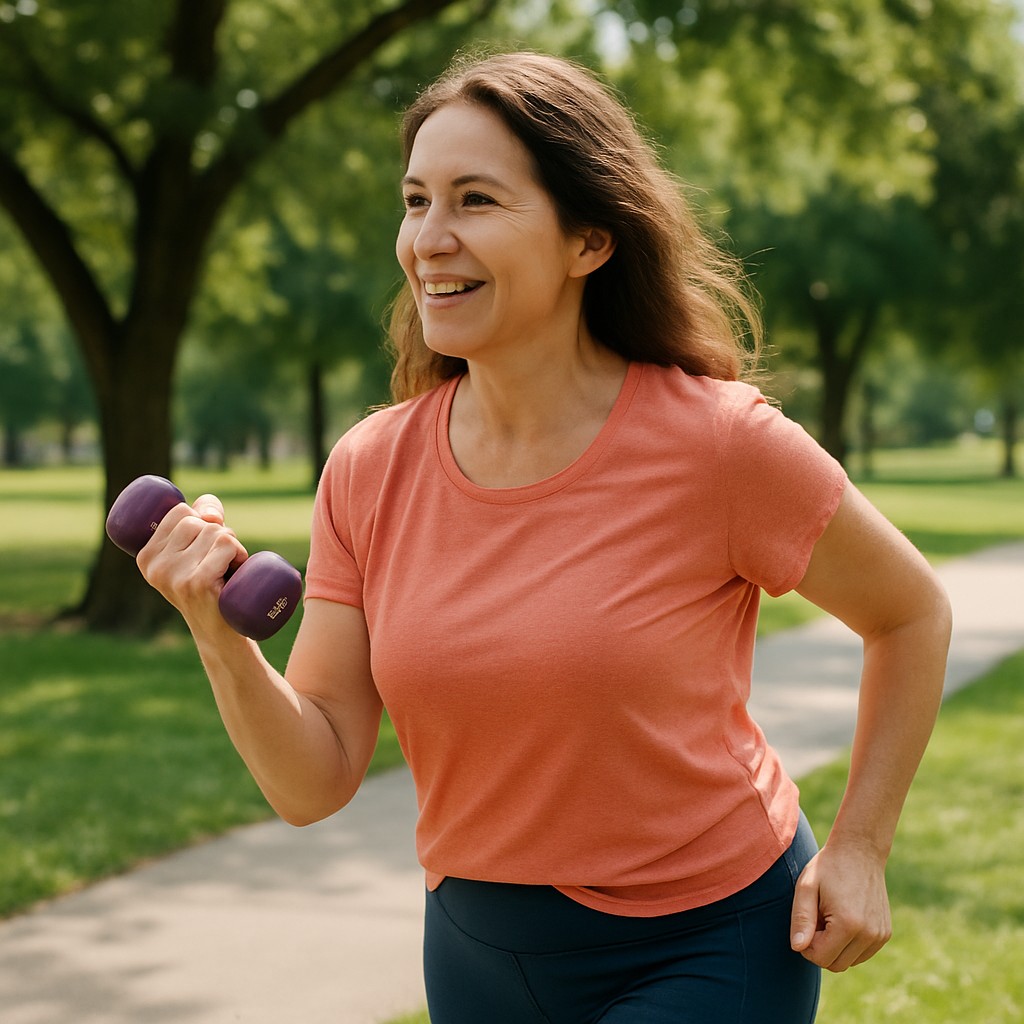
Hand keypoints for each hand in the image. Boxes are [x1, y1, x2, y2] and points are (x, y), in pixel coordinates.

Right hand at [137, 493, 247, 635]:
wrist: (220, 635)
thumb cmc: (212, 589)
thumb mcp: (196, 555)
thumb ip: (201, 519)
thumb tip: (210, 514)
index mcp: (146, 556)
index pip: (180, 511)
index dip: (203, 520)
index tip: (206, 548)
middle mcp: (154, 565)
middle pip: (198, 521)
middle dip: (220, 534)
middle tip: (222, 562)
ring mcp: (174, 575)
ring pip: (215, 531)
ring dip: (233, 546)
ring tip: (228, 570)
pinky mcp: (196, 583)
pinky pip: (225, 544)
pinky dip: (239, 552)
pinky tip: (237, 570)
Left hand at [789, 841, 892, 971]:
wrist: (860, 851)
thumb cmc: (828, 867)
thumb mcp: (807, 887)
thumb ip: (801, 918)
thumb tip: (797, 947)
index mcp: (849, 924)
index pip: (821, 958)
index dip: (807, 944)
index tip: (807, 920)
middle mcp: (869, 934)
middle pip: (836, 964)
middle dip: (821, 947)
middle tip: (818, 917)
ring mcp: (880, 935)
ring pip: (849, 961)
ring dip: (835, 946)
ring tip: (831, 916)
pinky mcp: (885, 933)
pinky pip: (861, 954)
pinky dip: (849, 944)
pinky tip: (844, 918)